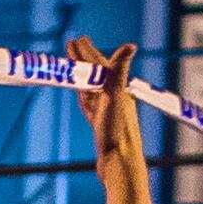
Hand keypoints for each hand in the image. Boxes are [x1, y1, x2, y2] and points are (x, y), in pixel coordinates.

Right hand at [67, 36, 143, 170]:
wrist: (118, 164)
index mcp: (118, 88)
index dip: (87, 51)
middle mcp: (114, 97)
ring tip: (73, 65)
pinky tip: (82, 94)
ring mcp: (107, 111)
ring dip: (82, 74)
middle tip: (71, 44)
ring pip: (91, 87)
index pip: (99, 64)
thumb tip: (130, 45)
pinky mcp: (101, 125)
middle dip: (84, 58)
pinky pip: (89, 105)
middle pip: (95, 73)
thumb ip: (119, 71)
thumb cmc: (118, 132)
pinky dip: (84, 95)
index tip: (76, 39)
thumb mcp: (116, 96)